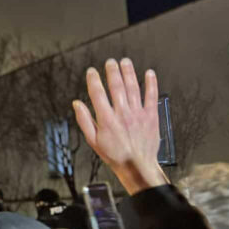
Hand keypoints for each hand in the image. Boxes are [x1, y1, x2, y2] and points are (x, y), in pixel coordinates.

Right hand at [72, 58, 166, 194]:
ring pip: (133, 88)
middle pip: (116, 86)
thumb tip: (77, 104)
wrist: (137, 165)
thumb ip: (84, 121)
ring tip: (125, 62)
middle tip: (110, 62)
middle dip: (112, 71)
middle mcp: (122, 114)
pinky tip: (149, 74)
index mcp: (106, 119)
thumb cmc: (115, 155)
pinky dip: (151, 84)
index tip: (91, 72)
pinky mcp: (151, 116)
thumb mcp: (93, 141)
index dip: (93, 80)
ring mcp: (137, 114)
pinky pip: (151, 96)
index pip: (97, 94)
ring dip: (129, 72)